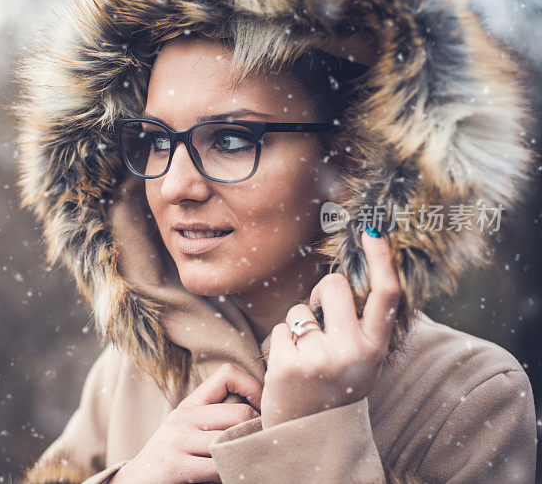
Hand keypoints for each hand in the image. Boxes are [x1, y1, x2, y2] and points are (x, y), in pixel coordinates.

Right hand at [110, 363, 262, 483]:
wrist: (134, 482)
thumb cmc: (171, 457)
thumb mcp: (188, 430)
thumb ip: (215, 418)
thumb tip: (259, 414)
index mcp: (190, 404)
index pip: (227, 374)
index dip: (254, 388)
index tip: (263, 411)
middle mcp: (183, 417)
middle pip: (239, 413)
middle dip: (258, 431)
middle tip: (265, 444)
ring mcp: (177, 440)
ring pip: (231, 440)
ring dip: (247, 453)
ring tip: (252, 460)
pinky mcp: (176, 465)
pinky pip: (218, 467)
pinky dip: (231, 473)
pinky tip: (231, 476)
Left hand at [260, 230, 399, 428]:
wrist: (309, 435)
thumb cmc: (336, 387)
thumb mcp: (363, 360)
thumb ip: (363, 325)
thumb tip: (354, 276)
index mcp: (375, 349)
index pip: (386, 295)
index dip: (381, 259)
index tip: (372, 231)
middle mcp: (352, 353)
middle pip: (334, 286)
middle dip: (323, 290)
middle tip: (320, 317)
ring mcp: (319, 359)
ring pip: (301, 308)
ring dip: (298, 325)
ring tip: (306, 357)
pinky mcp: (288, 364)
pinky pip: (281, 328)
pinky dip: (281, 343)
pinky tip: (289, 367)